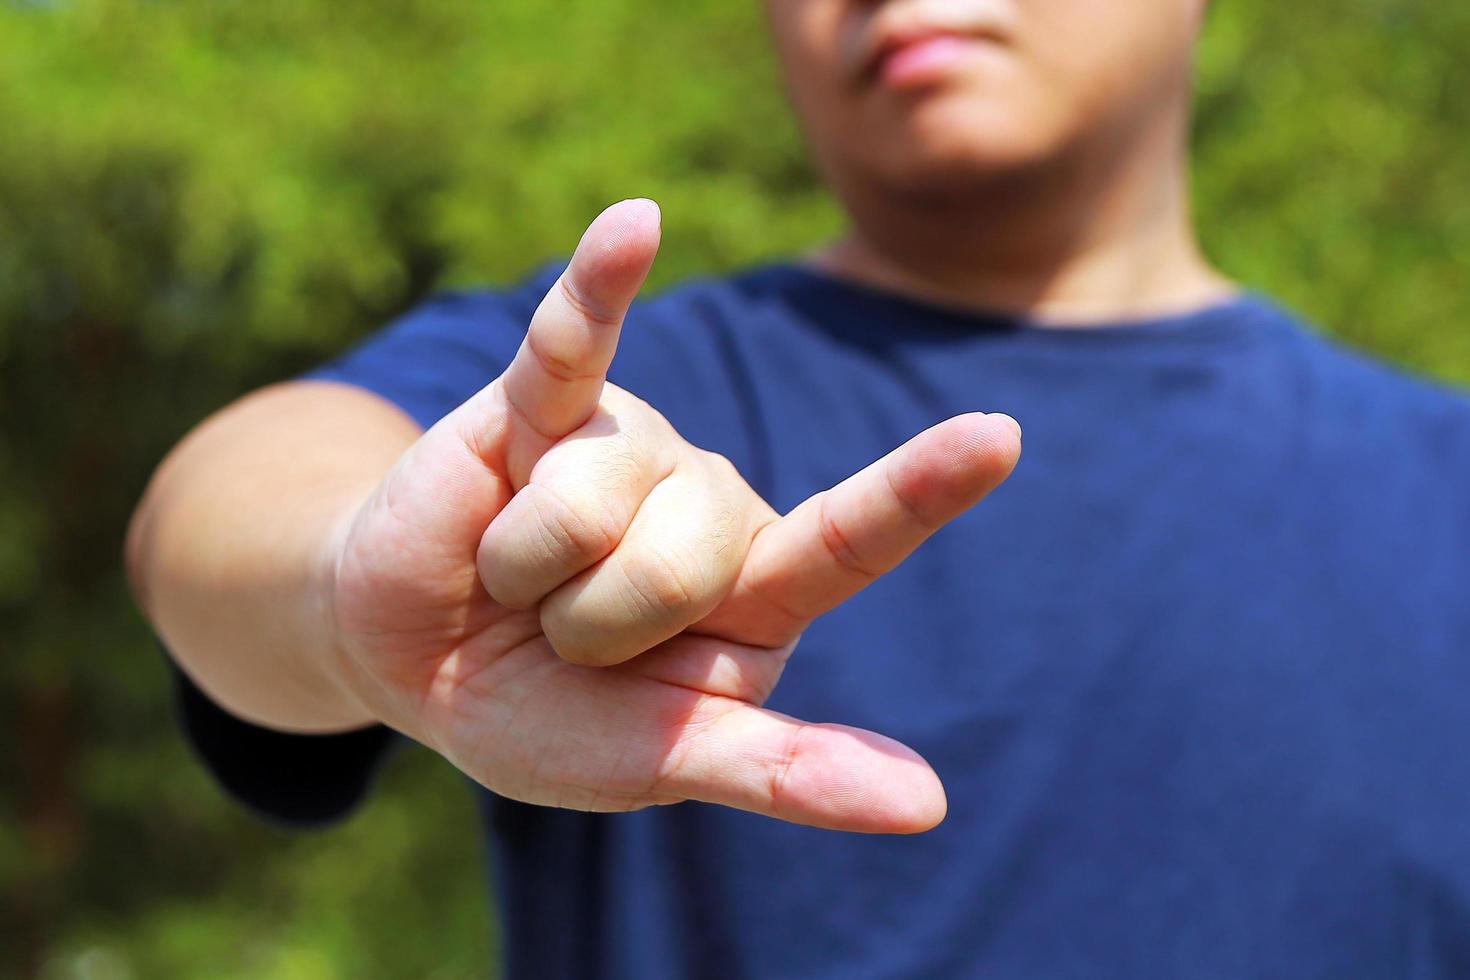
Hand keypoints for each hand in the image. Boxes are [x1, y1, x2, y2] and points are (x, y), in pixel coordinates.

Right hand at [327, 200, 1020, 831]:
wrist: (414, 658)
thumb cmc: (550, 713)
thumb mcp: (668, 761)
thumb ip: (785, 770)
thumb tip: (927, 805)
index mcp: (758, 589)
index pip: (847, 541)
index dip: (917, 492)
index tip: (998, 437)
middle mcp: (711, 502)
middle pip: (682, 561)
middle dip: (591, 627)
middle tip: (559, 633)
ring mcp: (632, 443)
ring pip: (592, 509)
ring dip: (527, 577)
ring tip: (512, 576)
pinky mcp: (541, 401)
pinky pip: (568, 340)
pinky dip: (593, 288)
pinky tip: (635, 225)